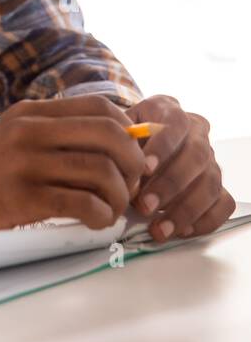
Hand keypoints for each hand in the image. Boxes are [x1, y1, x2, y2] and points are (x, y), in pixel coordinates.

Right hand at [0, 94, 148, 236]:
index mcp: (31, 112)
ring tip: (113, 210)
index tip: (132, 156)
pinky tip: (97, 223)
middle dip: (134, 163)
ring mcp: (27, 163)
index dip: (129, 131)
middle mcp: (31, 131)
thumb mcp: (13, 136)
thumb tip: (113, 142)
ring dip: (120, 197)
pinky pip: (82, 203)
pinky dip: (101, 216)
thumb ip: (54, 133)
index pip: (100, 107)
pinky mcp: (24, 198)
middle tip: (133, 186)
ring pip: (101, 172)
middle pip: (109, 135)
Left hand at [127, 94, 235, 242]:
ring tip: (160, 228)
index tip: (144, 168)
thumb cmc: (128, 138)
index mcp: (170, 111)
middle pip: (196, 156)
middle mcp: (197, 132)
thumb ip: (120, 143)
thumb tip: (119, 167)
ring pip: (211, 184)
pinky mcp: (218, 185)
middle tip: (145, 206)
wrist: (141, 142)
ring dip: (185, 210)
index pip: (175, 123)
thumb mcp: (118, 129)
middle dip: (170, 184)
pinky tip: (182, 230)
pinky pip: (223, 204)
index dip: (162, 146)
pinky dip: (205, 220)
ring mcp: (210, 160)